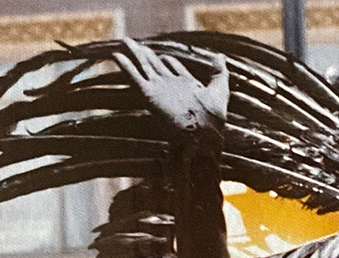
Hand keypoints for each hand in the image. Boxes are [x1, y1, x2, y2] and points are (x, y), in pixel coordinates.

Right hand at [112, 37, 228, 132]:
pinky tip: (116, 55)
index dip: (169, 61)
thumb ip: (219, 72)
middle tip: (132, 42)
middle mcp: (170, 86)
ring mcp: (159, 90)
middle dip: (145, 53)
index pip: (174, 68)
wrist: (203, 136)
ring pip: (144, 66)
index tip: (163, 55)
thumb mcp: (220, 90)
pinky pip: (134, 77)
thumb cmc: (214, 117)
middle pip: (155, 64)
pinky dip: (125, 66)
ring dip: (134, 53)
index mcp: (186, 85)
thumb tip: (221, 57)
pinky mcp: (149, 95)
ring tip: (124, 40)